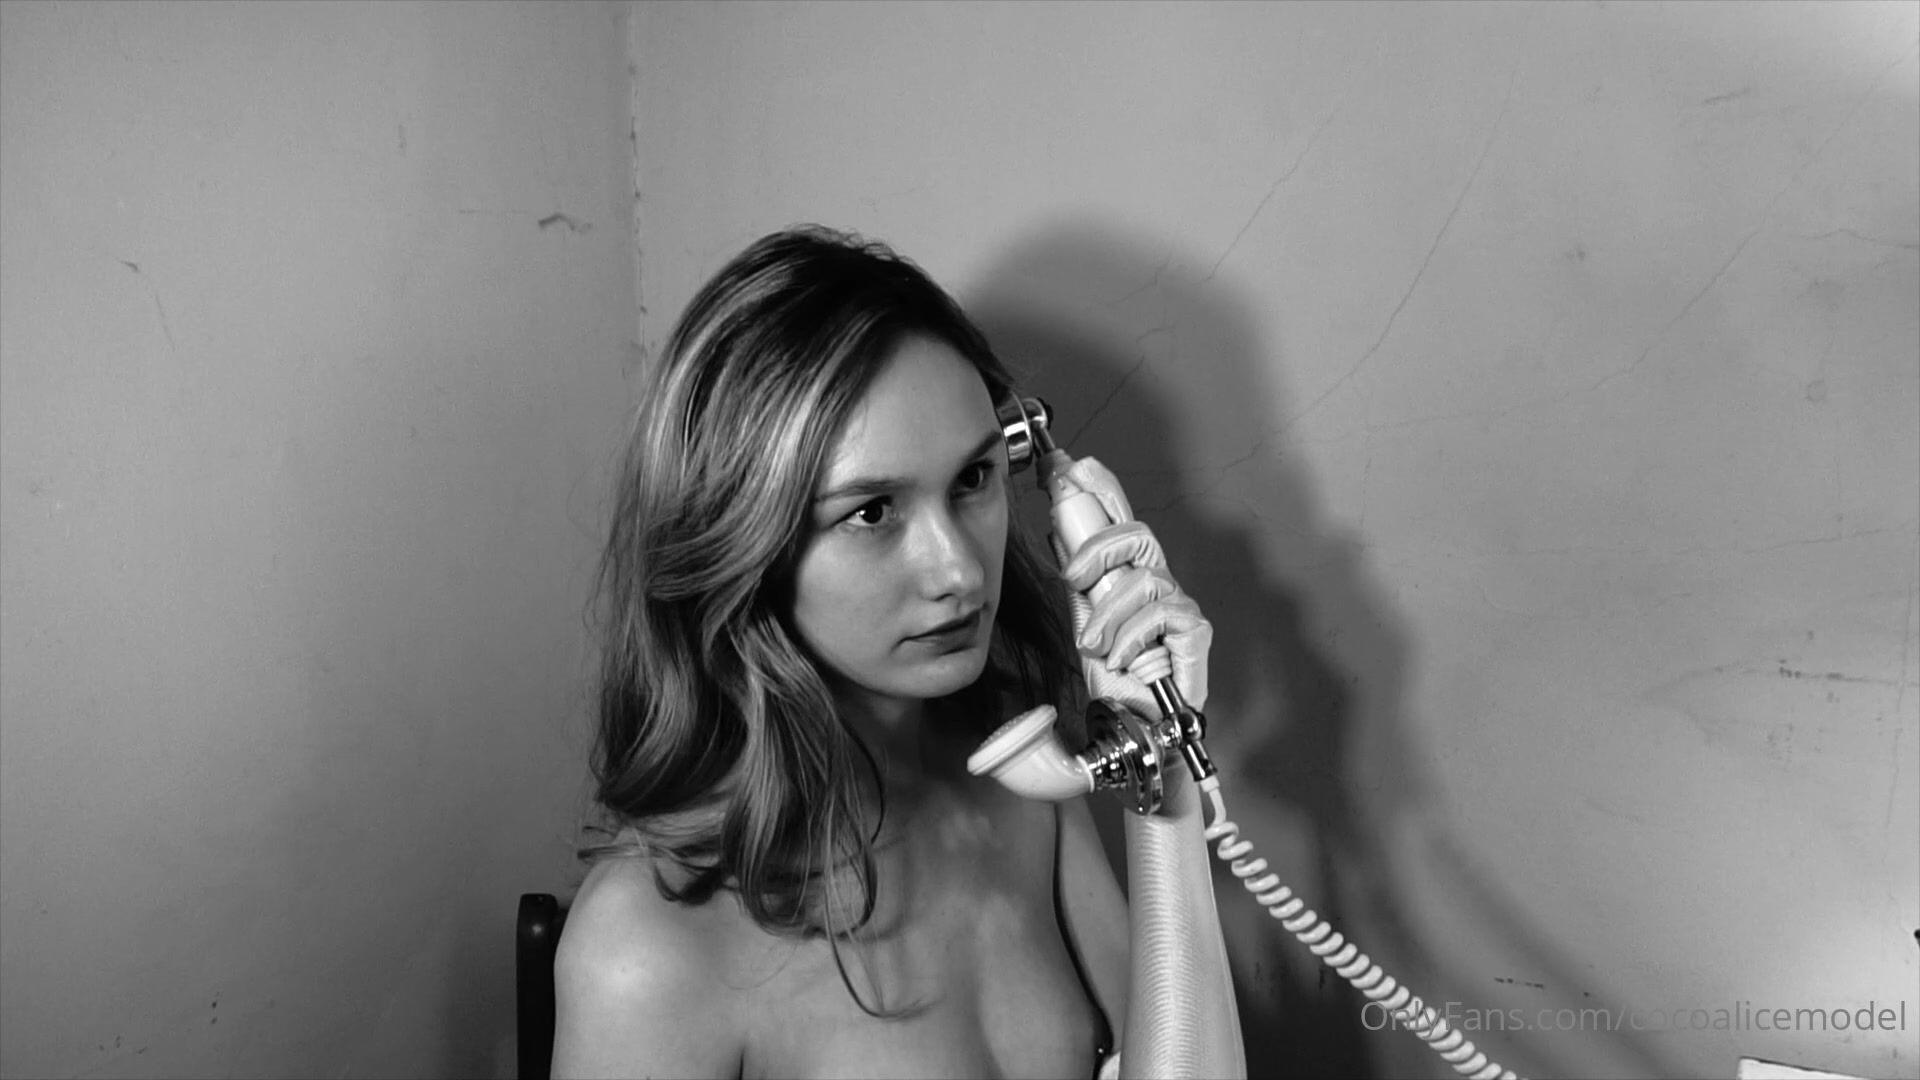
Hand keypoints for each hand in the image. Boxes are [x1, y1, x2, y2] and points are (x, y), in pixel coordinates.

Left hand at [1056, 457, 1212, 711]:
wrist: (1132, 726)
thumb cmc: (1110, 675)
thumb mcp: (1079, 617)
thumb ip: (1076, 575)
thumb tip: (1055, 527)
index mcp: (1126, 571)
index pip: (1117, 516)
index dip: (1099, 486)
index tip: (1068, 465)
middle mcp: (1155, 578)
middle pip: (1135, 533)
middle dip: (1097, 547)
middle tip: (1071, 577)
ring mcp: (1176, 602)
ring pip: (1141, 579)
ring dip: (1106, 617)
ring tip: (1093, 646)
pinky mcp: (1193, 630)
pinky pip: (1160, 613)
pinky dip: (1131, 638)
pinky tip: (1119, 658)